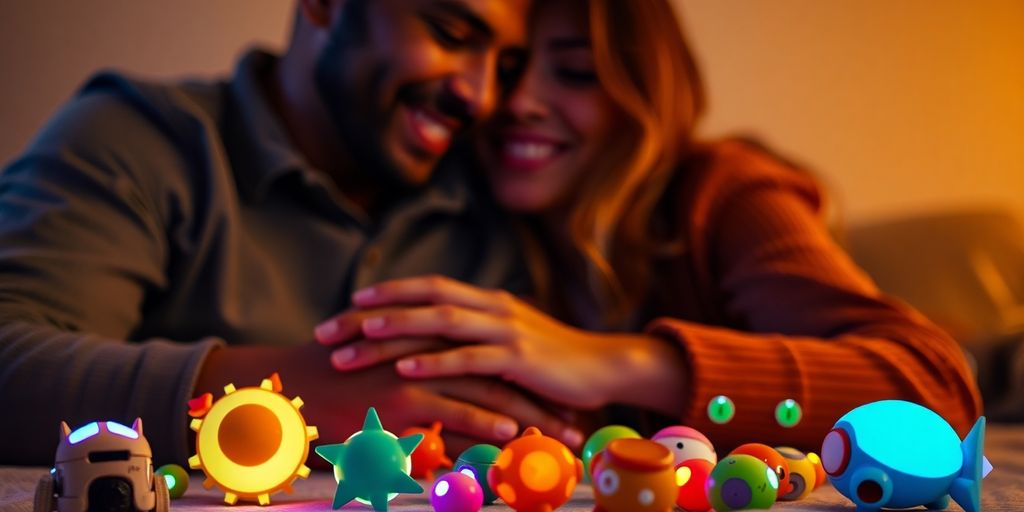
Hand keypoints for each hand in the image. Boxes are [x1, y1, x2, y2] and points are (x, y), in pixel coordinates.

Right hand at [194, 342, 582, 464]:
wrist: (289, 386)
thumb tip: (447, 415)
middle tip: (575, 425)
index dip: (529, 385)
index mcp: (432, 344)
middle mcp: (432, 352)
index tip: (560, 405)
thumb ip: (419, 383)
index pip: (493, 362)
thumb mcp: (383, 374)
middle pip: (502, 377)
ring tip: (560, 438)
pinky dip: (483, 424)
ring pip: (487, 394)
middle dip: (542, 403)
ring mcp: (417, 373)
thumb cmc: (335, 386)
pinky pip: (451, 412)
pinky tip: (511, 437)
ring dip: (528, 417)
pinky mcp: (401, 398)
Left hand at [314, 275, 687, 416]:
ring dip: (395, 331)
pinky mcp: (519, 358)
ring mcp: (507, 330)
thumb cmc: (554, 361)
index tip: (349, 301)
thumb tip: (444, 340)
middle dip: (373, 313)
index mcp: (489, 300)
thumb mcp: (513, 339)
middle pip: (424, 300)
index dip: (389, 292)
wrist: (606, 366)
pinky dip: (434, 363)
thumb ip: (479, 335)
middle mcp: (493, 307)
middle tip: (331, 330)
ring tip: (357, 339)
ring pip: (440, 324)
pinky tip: (404, 370)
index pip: (429, 287)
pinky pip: (469, 359)